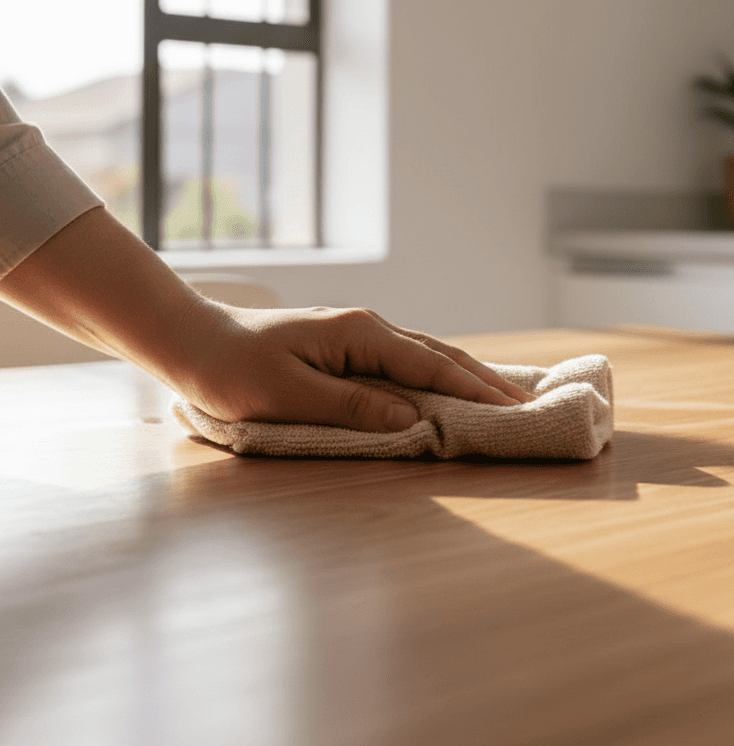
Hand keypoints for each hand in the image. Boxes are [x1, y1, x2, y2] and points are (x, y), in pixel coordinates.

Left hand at [0, 207, 531, 433]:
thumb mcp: (287, 396)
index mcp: (358, 335)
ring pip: (428, 354)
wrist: (193, 339)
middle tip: (528, 405)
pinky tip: (454, 383)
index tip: (513, 410)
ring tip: (506, 394)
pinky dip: (440, 373)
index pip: (430, 364)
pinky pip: (408, 360)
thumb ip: (352, 407)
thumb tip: (411, 418)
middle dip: (485, 381)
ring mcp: (361, 334)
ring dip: (468, 375)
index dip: (473, 390)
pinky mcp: (352, 346)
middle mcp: (368, 327)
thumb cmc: (232, 370)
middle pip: (440, 354)